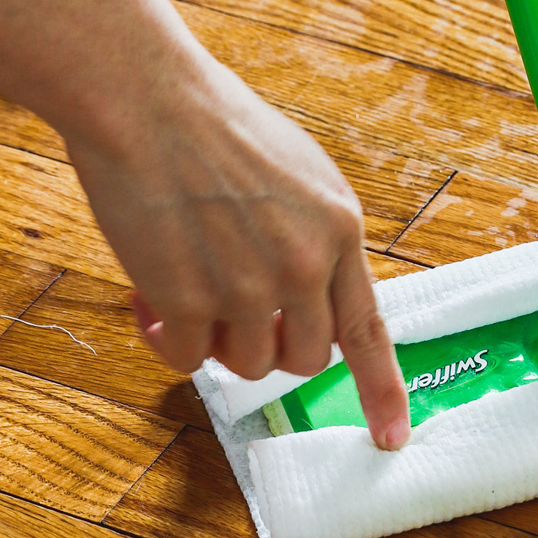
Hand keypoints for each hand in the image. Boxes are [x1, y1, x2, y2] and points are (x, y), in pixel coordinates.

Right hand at [70, 59, 409, 444]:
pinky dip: (165, 340)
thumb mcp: (298, 173)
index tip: (392, 439)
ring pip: (245, 364)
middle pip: (305, 359)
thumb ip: (314, 237)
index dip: (383, 391)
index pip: (369, 329)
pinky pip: (186, 359)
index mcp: (340, 228)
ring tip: (183, 285)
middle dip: (270, 346)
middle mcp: (305, 264)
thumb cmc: (212, 126)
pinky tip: (148, 298)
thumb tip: (310, 297)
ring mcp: (247, 286)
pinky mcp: (186, 299)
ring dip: (215, 339)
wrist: (144, 98)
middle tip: (230, 309)